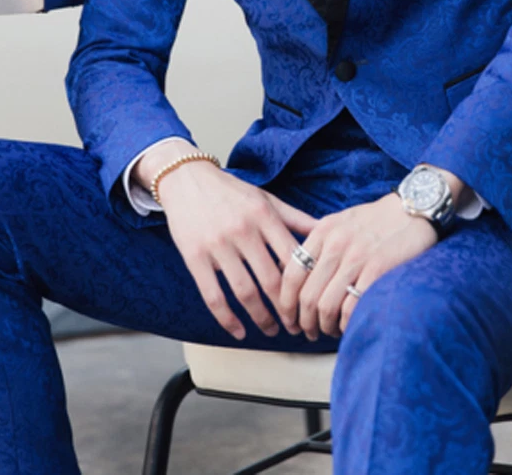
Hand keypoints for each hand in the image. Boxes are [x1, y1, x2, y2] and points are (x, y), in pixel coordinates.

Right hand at [135, 148, 316, 340]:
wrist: (186, 179)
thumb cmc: (231, 191)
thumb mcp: (265, 198)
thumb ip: (294, 217)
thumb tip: (326, 230)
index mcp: (264, 215)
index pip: (292, 257)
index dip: (304, 284)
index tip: (312, 302)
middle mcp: (243, 230)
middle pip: (271, 280)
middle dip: (286, 309)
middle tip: (296, 327)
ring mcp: (217, 245)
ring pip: (245, 292)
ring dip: (261, 318)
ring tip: (271, 330)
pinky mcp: (194, 257)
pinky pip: (213, 296)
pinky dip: (227, 319)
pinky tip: (238, 331)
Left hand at [279, 162, 467, 339]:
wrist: (414, 208)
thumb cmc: (376, 220)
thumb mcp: (340, 222)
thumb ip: (319, 244)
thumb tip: (298, 276)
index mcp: (322, 231)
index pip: (291, 275)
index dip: (285, 303)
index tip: (289, 318)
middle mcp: (335, 243)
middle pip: (307, 296)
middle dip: (304, 322)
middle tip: (308, 332)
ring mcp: (357, 256)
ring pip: (327, 306)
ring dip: (324, 327)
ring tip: (329, 331)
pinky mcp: (379, 269)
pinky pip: (352, 307)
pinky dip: (346, 324)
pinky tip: (349, 325)